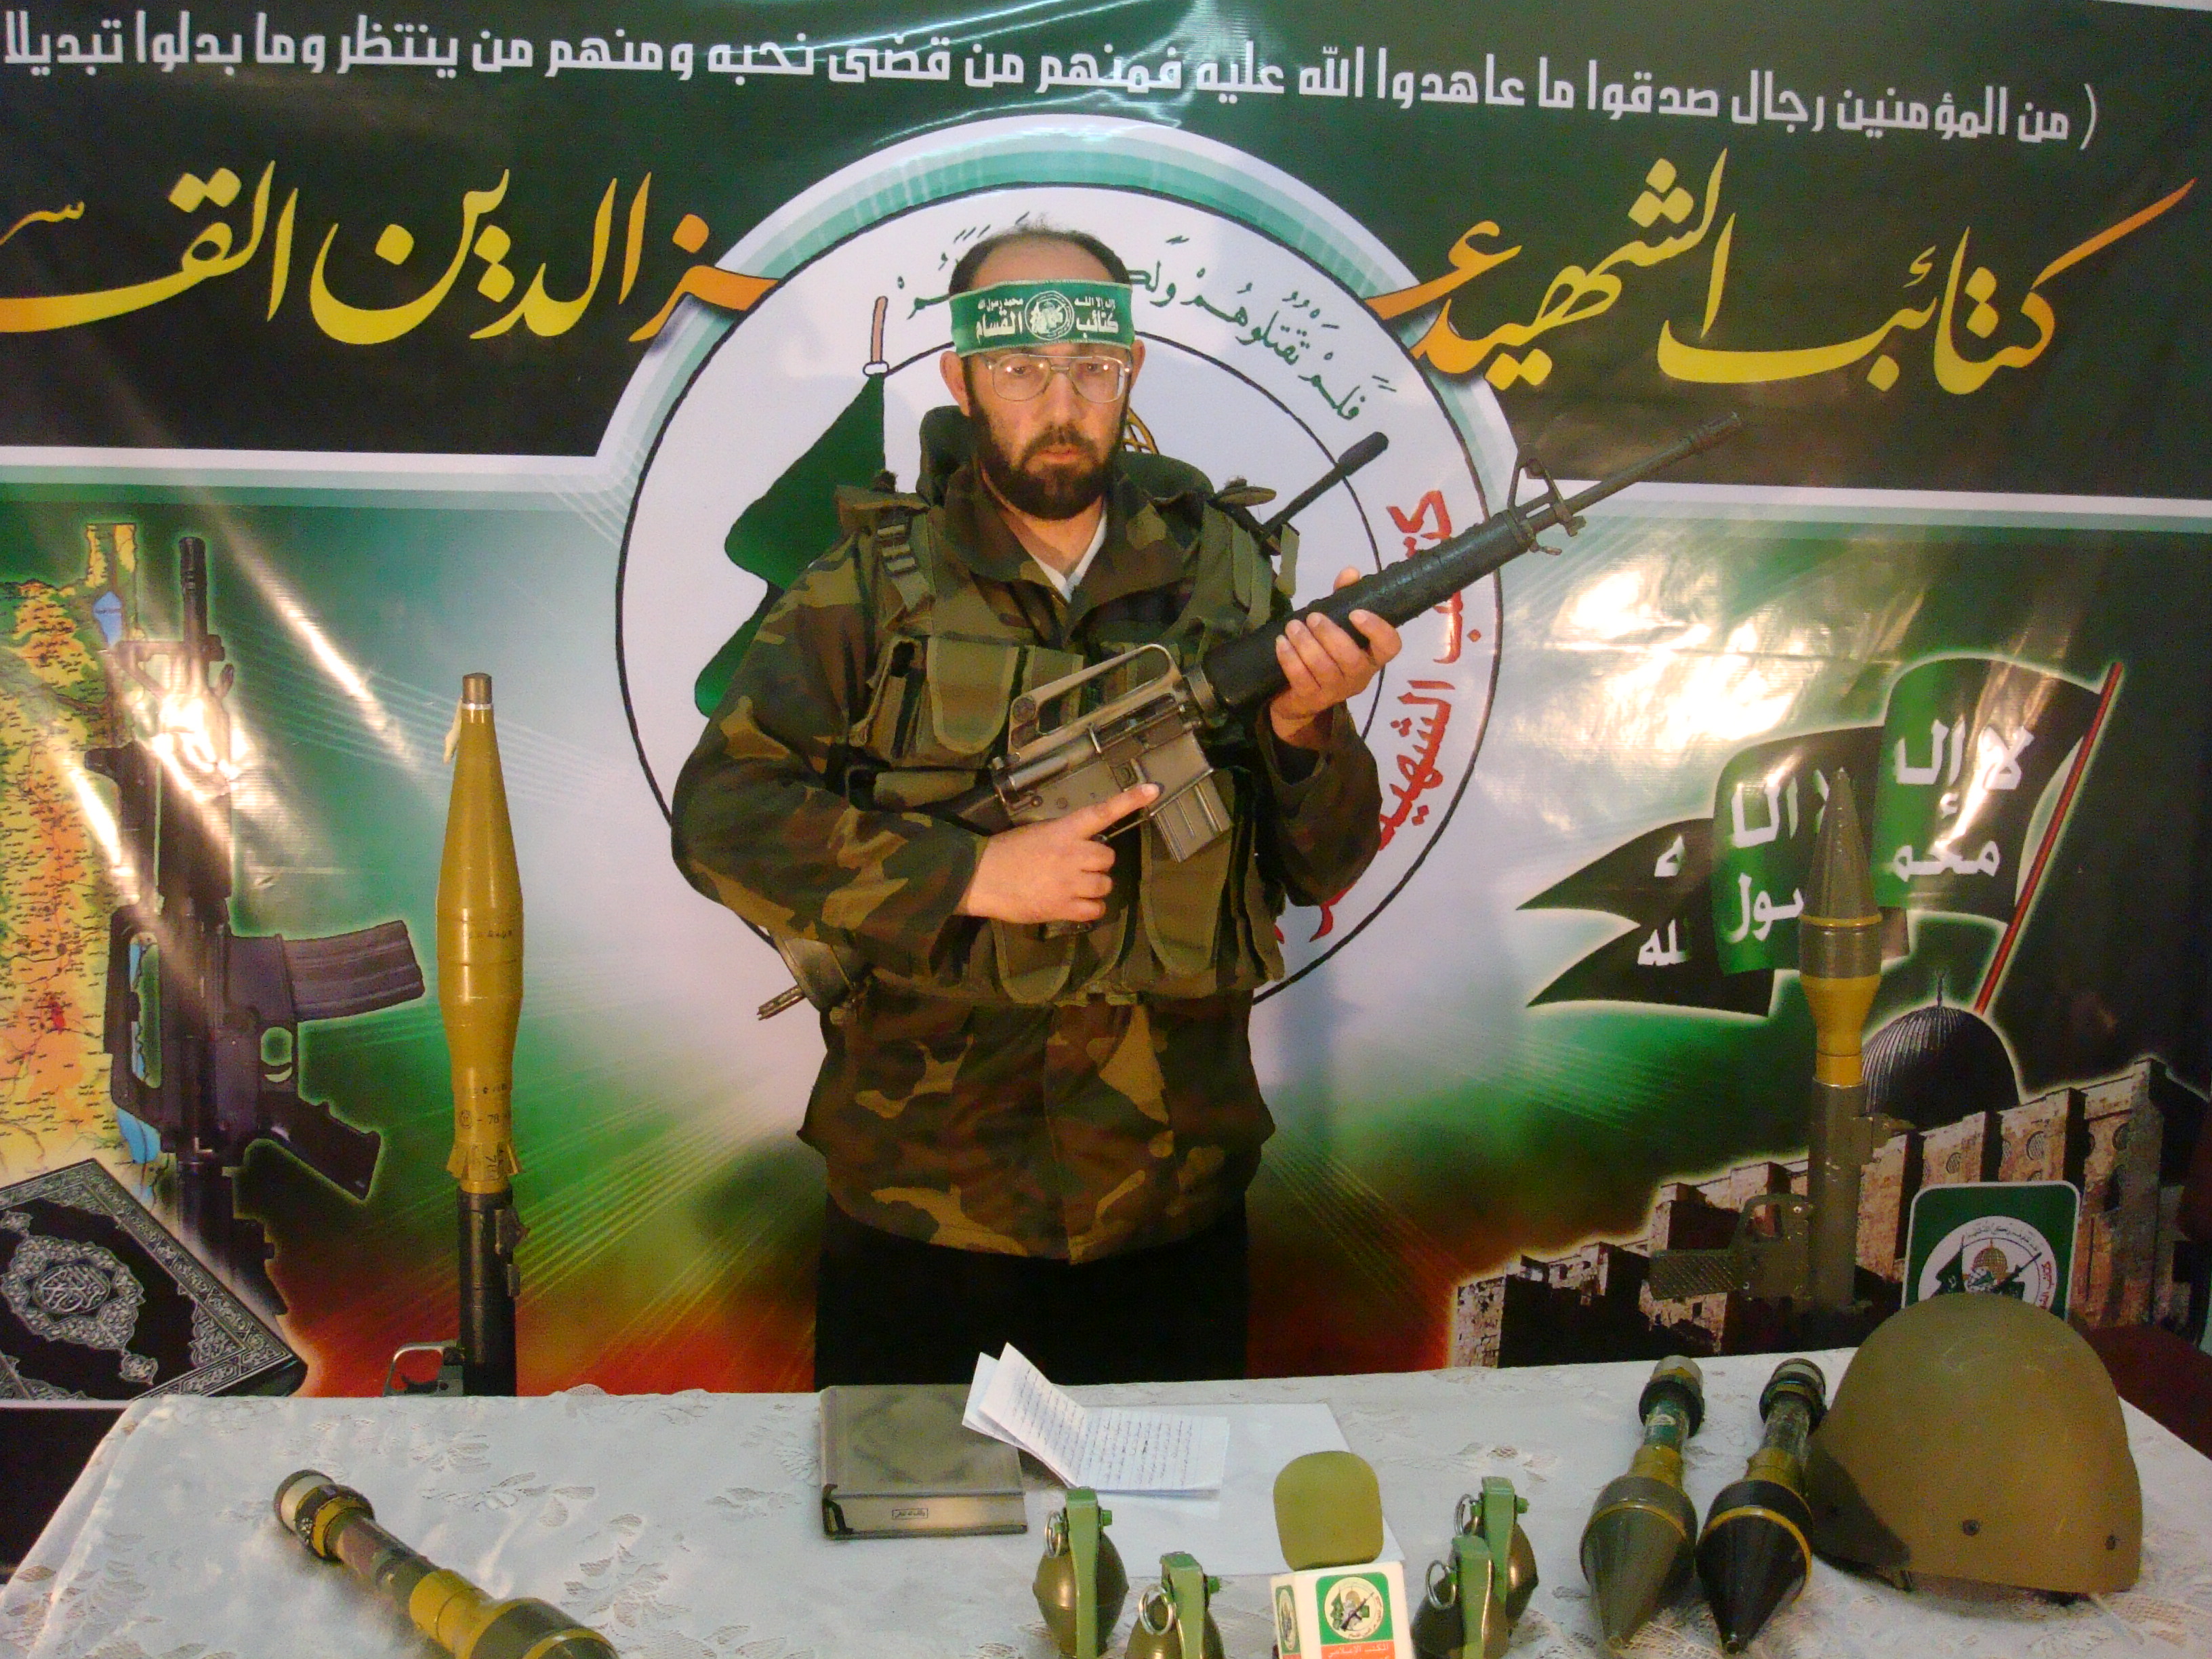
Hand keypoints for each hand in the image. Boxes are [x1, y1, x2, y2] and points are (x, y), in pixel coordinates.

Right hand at [957, 782, 1158, 924]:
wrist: (980, 878)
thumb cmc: (1005, 852)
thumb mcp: (1036, 833)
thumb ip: (1063, 837)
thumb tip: (1082, 846)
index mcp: (1063, 831)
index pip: (1102, 812)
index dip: (1129, 801)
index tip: (1152, 790)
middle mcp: (1072, 855)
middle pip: (1108, 858)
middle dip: (1098, 863)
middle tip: (1079, 867)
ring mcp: (1069, 883)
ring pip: (1105, 885)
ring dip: (1094, 886)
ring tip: (1074, 886)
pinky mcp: (1063, 907)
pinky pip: (1095, 910)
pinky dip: (1090, 908)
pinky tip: (1075, 904)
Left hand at [1268, 568, 1402, 749]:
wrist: (1300, 696)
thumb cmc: (1324, 653)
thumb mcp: (1336, 624)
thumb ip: (1344, 598)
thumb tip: (1350, 572)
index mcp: (1371, 657)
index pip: (1390, 646)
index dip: (1377, 629)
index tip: (1356, 613)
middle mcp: (1358, 677)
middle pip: (1351, 659)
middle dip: (1330, 634)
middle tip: (1312, 617)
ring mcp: (1335, 691)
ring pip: (1324, 668)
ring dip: (1306, 644)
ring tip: (1292, 626)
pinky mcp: (1311, 699)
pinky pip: (1301, 678)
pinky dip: (1289, 658)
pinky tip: (1281, 642)